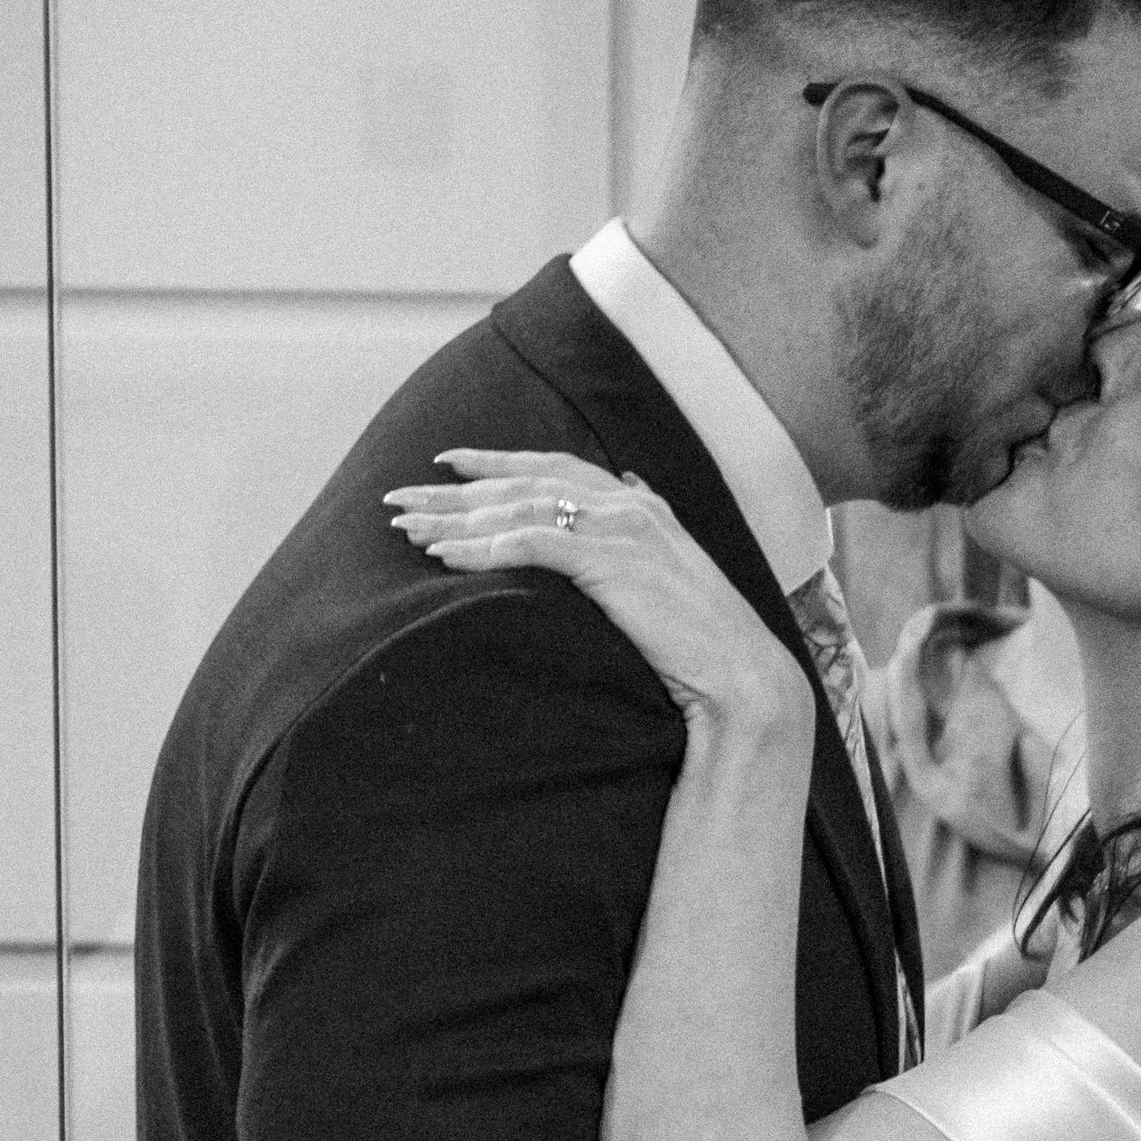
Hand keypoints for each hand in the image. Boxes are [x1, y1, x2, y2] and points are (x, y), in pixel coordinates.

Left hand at [384, 451, 814, 739]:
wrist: (742, 678)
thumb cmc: (704, 645)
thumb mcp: (668, 580)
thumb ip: (640, 538)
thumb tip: (628, 491)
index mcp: (639, 505)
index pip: (553, 467)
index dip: (496, 462)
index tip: (445, 463)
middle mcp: (628, 505)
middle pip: (522, 485)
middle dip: (454, 492)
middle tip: (398, 498)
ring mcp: (622, 529)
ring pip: (519, 510)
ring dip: (456, 520)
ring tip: (407, 531)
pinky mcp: (612, 563)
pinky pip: (531, 545)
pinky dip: (483, 548)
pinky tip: (444, 557)